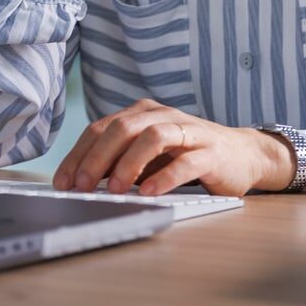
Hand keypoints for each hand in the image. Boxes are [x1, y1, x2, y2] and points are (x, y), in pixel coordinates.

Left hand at [52, 98, 305, 196]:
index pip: (101, 128)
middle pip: (122, 128)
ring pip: (153, 137)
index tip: (62, 181)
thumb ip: (120, 162)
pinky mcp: (211, 152)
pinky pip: (186, 161)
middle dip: (97, 158)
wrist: (243, 155)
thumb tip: (81, 183)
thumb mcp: (149, 157)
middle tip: (81, 186)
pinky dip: (165, 177)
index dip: (78, 154)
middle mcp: (163, 116)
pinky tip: (149, 193)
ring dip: (129, 164)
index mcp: (142, 113)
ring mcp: (188, 131)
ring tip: (114, 189)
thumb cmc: (187, 156)